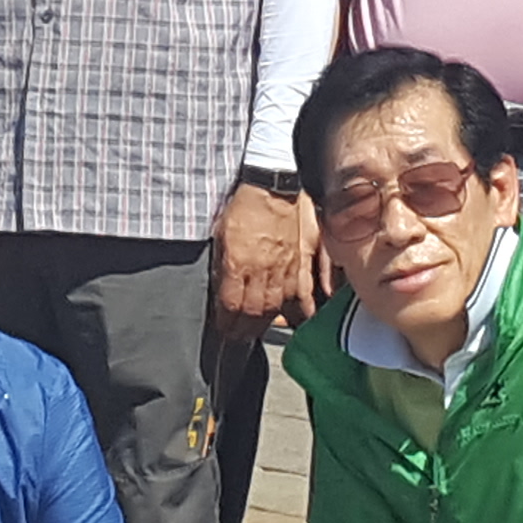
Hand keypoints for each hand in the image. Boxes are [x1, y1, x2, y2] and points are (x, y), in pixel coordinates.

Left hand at [213, 183, 315, 324]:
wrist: (272, 185)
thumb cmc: (244, 205)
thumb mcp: (221, 233)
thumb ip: (222, 264)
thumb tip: (221, 288)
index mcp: (237, 262)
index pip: (230, 304)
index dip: (225, 321)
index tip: (222, 327)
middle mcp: (261, 270)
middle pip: (252, 312)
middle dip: (242, 329)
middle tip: (236, 337)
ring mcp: (284, 268)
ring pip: (275, 307)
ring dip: (263, 324)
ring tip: (256, 331)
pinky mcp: (301, 262)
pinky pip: (300, 294)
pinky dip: (294, 310)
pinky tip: (288, 318)